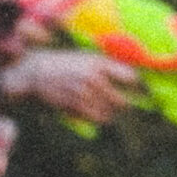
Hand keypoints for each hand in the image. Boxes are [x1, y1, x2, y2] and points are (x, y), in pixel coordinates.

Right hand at [0, 48, 142, 125]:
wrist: (34, 72)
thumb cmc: (63, 63)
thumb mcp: (86, 57)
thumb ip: (109, 66)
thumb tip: (136, 76)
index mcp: (99, 63)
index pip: (132, 79)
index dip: (139, 88)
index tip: (142, 93)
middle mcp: (93, 79)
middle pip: (123, 101)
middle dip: (123, 104)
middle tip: (120, 103)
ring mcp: (83, 94)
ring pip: (109, 113)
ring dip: (108, 112)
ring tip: (101, 106)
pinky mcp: (73, 107)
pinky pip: (95, 119)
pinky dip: (96, 118)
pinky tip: (90, 110)